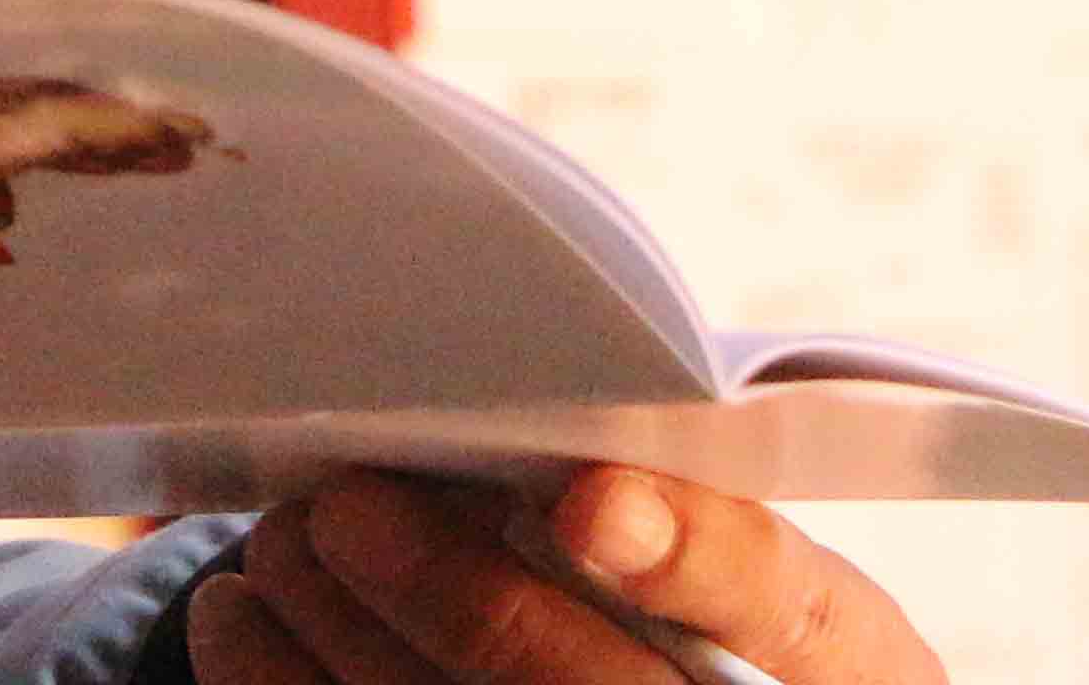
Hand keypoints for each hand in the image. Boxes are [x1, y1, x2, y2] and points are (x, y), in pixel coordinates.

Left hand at [197, 468, 949, 684]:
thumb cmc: (708, 629)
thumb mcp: (742, 574)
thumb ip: (658, 507)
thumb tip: (512, 431)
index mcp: (845, 657)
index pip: (783, 603)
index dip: (691, 555)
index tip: (581, 500)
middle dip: (459, 601)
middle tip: (342, 508)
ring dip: (345, 644)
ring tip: (279, 544)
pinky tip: (242, 622)